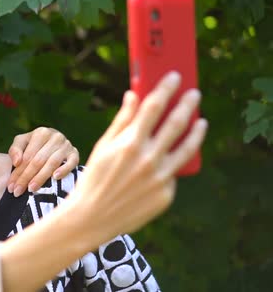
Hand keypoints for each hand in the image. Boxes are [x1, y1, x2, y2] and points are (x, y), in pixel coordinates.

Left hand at [7, 127, 78, 196]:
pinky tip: (55, 177)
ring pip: (52, 163)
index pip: (27, 156)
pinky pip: (72, 162)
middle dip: (26, 177)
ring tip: (31, 189)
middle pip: (38, 161)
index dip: (18, 172)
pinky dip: (64, 170)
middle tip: (18, 191)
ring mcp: (66, 145)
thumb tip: (17, 162)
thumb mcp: (22, 142)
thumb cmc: (35, 144)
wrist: (54, 142)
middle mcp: (55, 137)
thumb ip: (15, 150)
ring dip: (41, 177)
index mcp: (41, 133)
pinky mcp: (75, 153)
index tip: (11, 187)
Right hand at [70, 72, 206, 241]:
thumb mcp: (103, 146)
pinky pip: (173, 173)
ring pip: (187, 148)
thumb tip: (133, 94)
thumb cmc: (95, 177)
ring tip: (201, 121)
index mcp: (130, 143)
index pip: (154, 107)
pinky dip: (172, 163)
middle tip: (194, 93)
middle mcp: (149, 159)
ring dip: (196, 131)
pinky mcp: (166, 195)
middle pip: (176, 123)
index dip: (166, 89)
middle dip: (187, 104)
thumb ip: (122, 120)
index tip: (174, 77)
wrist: (93, 217)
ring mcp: (160, 178)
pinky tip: (169, 159)